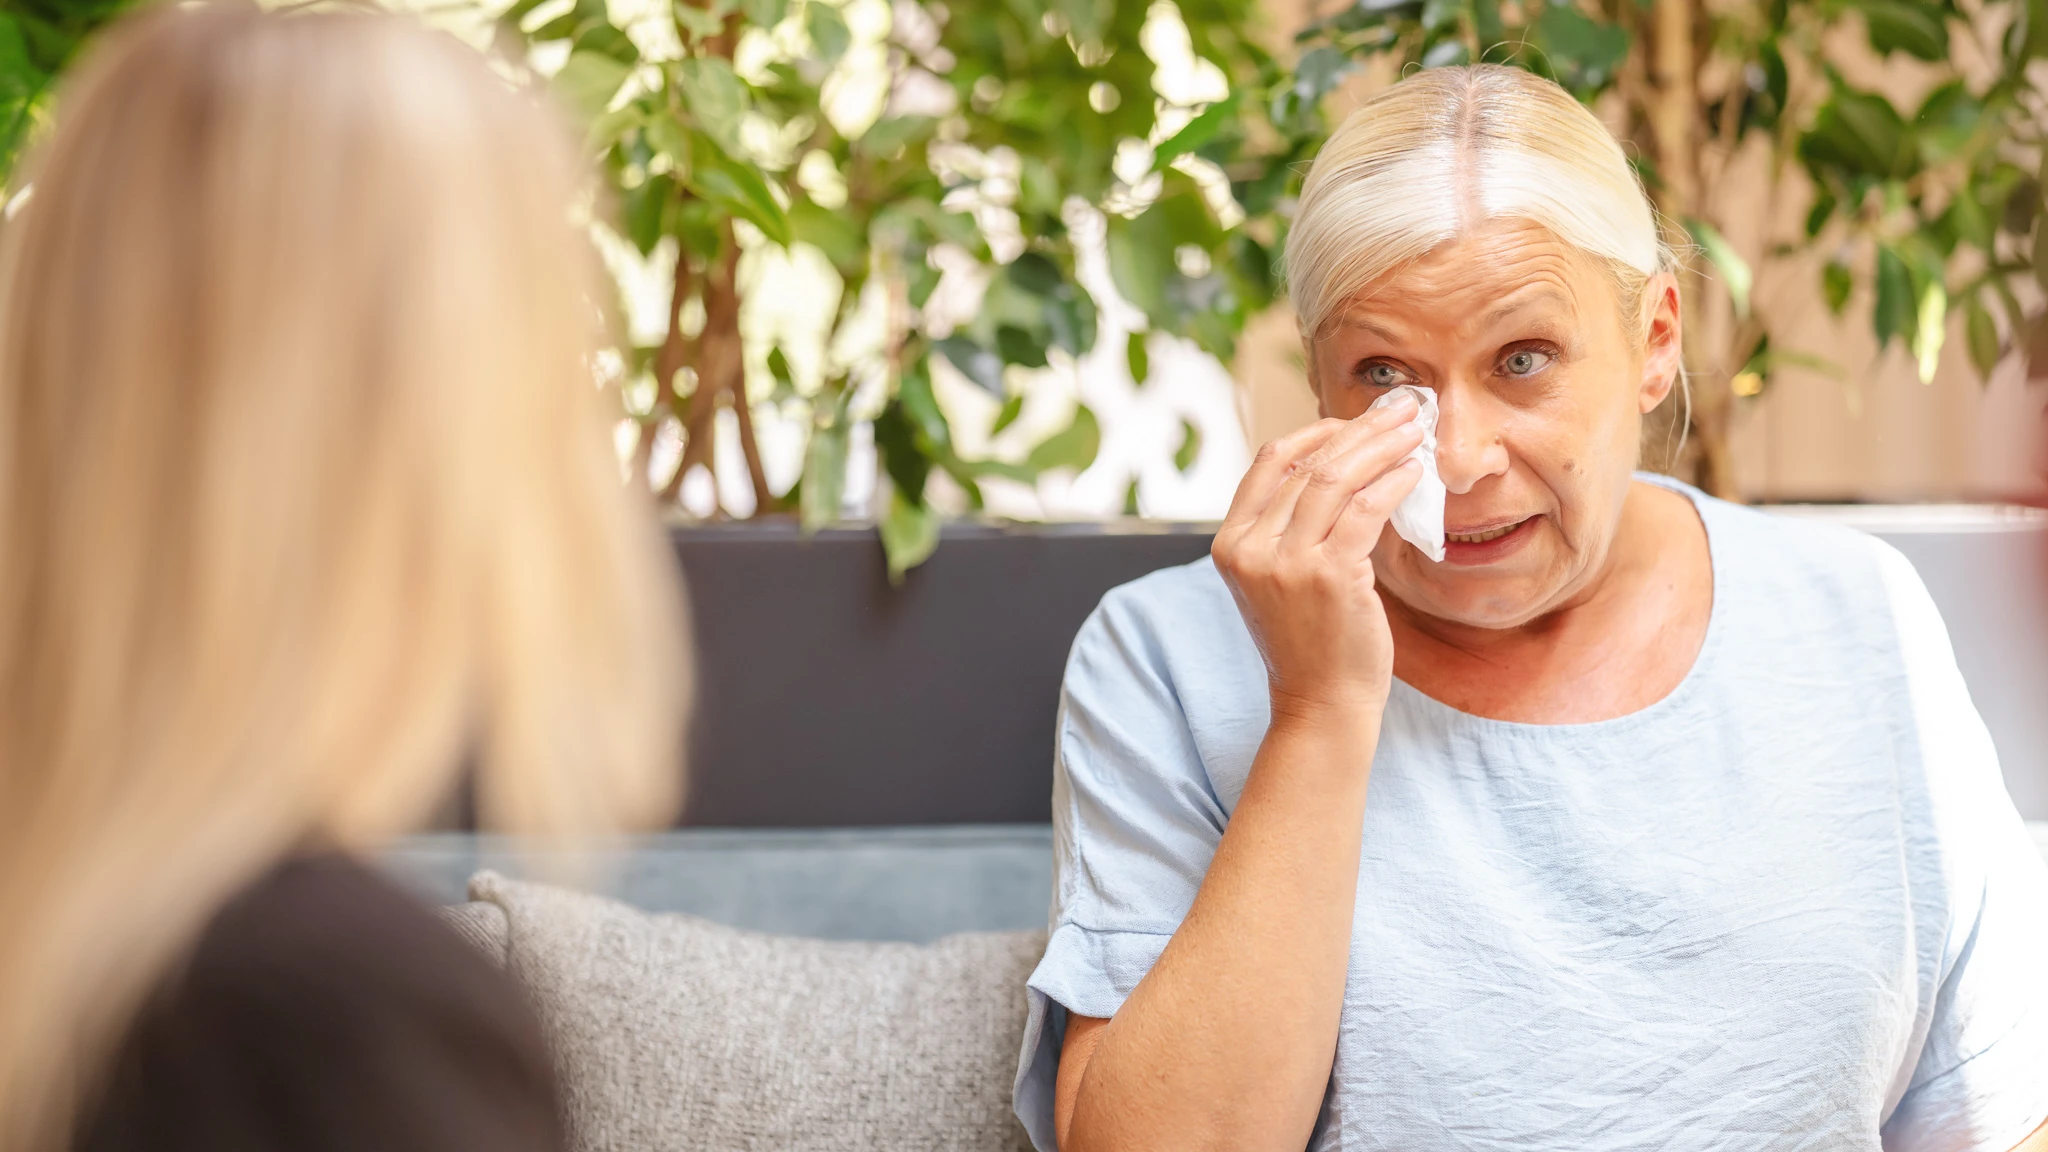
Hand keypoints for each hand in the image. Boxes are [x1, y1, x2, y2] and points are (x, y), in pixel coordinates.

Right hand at [1212, 395, 1423, 725]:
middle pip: (1307, 464)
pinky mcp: (1329, 575)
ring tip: (1413, 430)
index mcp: (1231, 544)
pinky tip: (1415, 471)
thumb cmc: (1311, 642)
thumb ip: (1292, 527)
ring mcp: (1286, 562)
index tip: (1354, 419)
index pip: (1269, 462)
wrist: (1320, 704)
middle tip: (1399, 409)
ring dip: (1382, 447)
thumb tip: (1344, 464)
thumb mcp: (1280, 579)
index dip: (1316, 432)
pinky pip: (1366, 509)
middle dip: (1359, 429)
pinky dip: (1394, 483)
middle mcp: (1251, 548)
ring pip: (1336, 479)